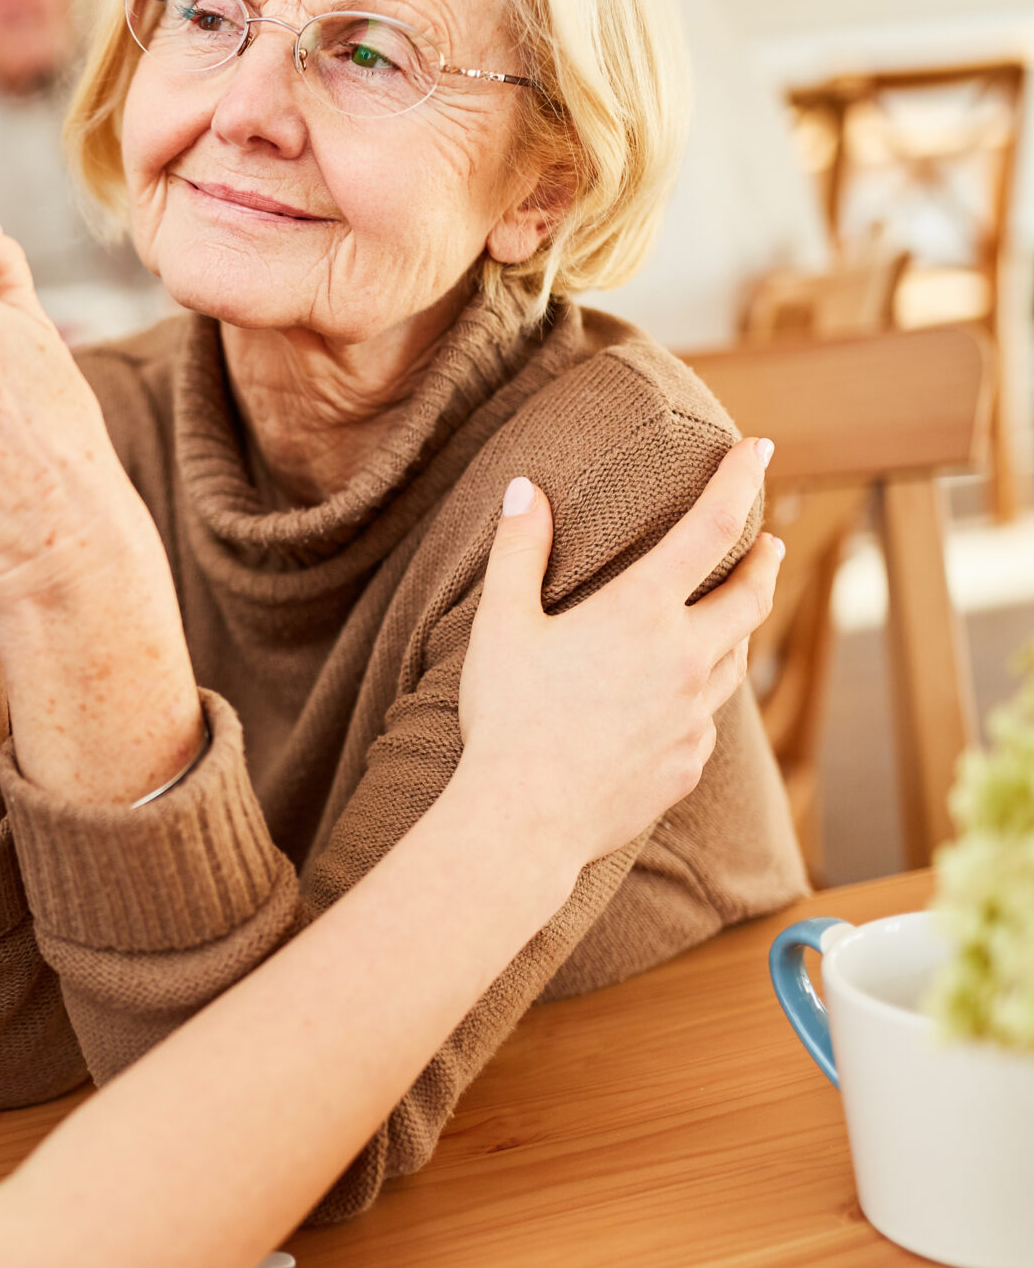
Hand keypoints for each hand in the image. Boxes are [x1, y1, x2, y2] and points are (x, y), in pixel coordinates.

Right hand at [451, 437, 784, 875]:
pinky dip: (701, 694)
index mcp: (642, 612)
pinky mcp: (688, 760)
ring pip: (735, 658)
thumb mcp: (500, 624)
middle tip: (768, 544)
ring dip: (739, 626)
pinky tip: (680, 700)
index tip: (759, 449)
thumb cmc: (507, 717)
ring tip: (731, 615)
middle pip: (750, 596)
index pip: (711, 527)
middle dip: (763, 562)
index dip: (739, 481)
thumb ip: (518, 551)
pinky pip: (707, 717)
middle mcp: (685, 658)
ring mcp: (694, 714)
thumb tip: (523, 490)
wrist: (527, 817)